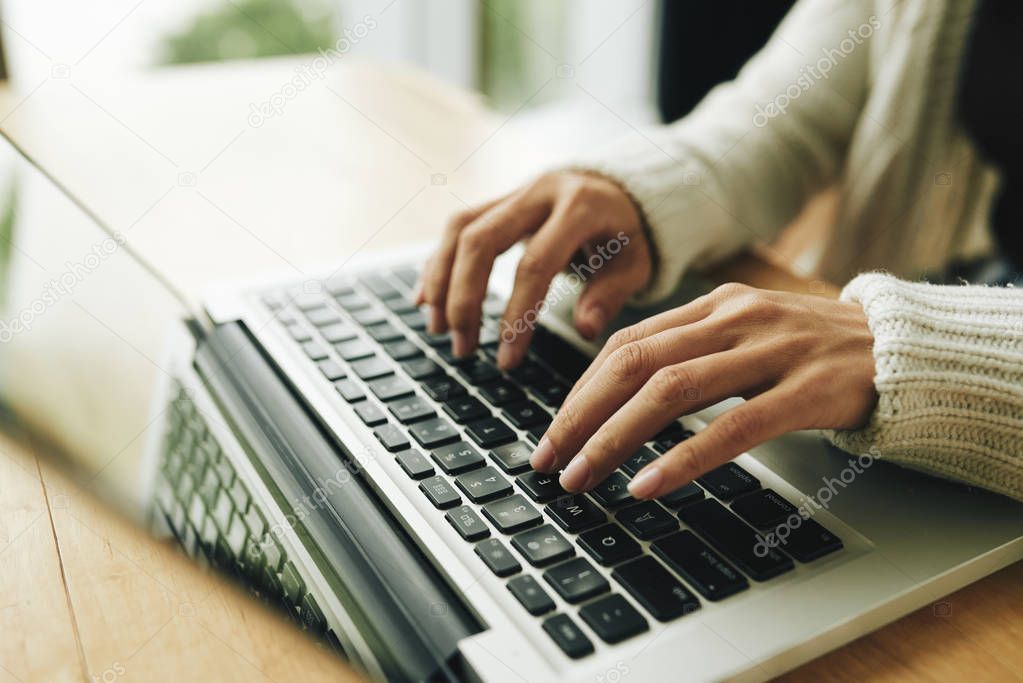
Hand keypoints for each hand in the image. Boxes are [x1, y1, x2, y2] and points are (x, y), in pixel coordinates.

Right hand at [415, 171, 651, 367]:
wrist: (616, 187)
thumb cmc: (624, 235)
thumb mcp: (635, 264)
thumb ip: (610, 296)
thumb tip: (585, 329)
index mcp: (579, 206)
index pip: (535, 264)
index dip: (516, 314)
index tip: (506, 359)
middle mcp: (539, 192)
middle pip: (481, 241)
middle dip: (465, 299)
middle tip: (462, 347)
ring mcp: (512, 192)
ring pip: (459, 230)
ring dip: (441, 282)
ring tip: (436, 329)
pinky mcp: (495, 200)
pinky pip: (455, 227)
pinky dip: (436, 264)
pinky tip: (426, 300)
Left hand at [529, 284, 877, 498]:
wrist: (900, 347)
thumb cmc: (811, 350)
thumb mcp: (744, 334)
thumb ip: (689, 351)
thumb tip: (614, 394)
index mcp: (713, 305)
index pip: (626, 345)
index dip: (579, 390)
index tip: (553, 432)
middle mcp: (735, 319)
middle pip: (635, 363)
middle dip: (581, 415)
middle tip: (549, 459)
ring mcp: (772, 351)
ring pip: (672, 391)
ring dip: (615, 438)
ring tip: (582, 477)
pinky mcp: (807, 390)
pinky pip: (733, 427)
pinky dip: (683, 458)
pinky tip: (648, 485)